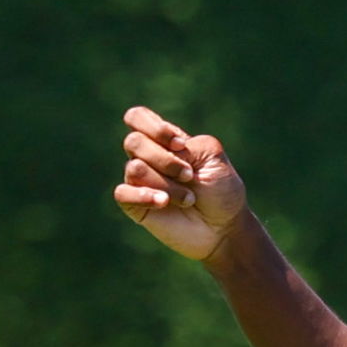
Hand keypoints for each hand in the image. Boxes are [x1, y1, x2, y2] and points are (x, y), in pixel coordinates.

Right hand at [116, 107, 247, 262]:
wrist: (223, 228)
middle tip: (190, 176)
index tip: (181, 145)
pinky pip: (122, 193)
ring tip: (189, 198)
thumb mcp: (213, 156)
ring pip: (134, 169)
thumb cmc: (221, 190)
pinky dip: (144, 196)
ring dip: (166, 183)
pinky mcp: (135, 205)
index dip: (154, 128)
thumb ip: (188, 144)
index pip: (137, 117)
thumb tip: (159, 155)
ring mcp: (139, 181)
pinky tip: (164, 203)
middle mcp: (147, 157)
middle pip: (134, 142)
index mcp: (164, 140)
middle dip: (166, 160)